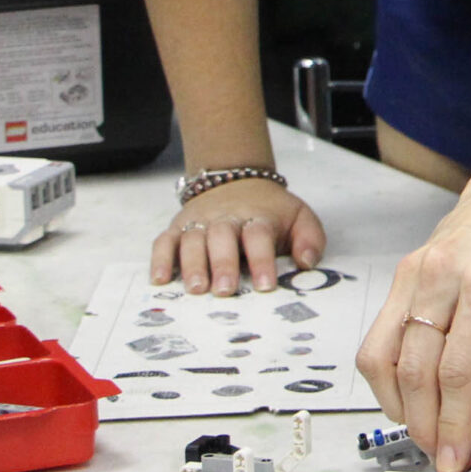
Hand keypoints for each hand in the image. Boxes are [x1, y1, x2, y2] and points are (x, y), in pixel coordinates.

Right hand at [152, 174, 324, 294]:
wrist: (239, 181)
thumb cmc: (271, 211)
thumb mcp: (300, 218)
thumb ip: (310, 239)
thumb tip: (307, 263)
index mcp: (257, 217)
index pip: (259, 236)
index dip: (262, 260)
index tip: (265, 285)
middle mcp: (225, 219)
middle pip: (222, 237)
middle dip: (223, 264)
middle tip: (226, 290)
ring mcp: (199, 222)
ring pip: (192, 240)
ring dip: (192, 265)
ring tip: (196, 289)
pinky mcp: (178, 227)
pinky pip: (164, 241)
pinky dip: (160, 259)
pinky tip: (159, 280)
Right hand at [356, 162, 470, 471]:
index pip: (458, 372)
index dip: (453, 423)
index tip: (456, 457)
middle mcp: (441, 278)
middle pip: (416, 371)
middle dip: (425, 425)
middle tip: (439, 454)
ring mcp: (412, 275)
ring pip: (383, 359)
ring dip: (399, 408)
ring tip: (424, 430)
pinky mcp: (397, 277)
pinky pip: (377, 339)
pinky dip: (387, 378)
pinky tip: (407, 396)